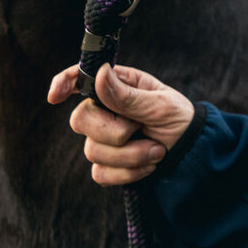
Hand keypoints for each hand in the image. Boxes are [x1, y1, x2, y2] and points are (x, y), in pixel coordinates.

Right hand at [47, 63, 195, 185]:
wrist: (192, 153)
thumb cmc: (178, 120)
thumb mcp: (160, 105)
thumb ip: (127, 95)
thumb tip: (100, 74)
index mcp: (119, 86)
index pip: (81, 79)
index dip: (64, 83)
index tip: (55, 96)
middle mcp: (105, 110)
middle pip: (80, 120)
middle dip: (116, 131)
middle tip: (143, 128)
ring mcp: (103, 138)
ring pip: (92, 151)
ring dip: (132, 155)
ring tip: (157, 149)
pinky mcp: (107, 164)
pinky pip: (100, 173)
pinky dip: (128, 172)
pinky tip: (148, 165)